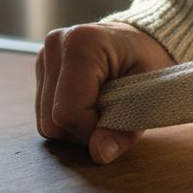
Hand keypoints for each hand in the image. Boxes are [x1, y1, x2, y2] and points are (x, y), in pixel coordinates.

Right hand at [35, 22, 173, 162]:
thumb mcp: (150, 94)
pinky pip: (46, 114)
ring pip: (46, 122)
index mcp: (81, 43)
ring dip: (76, 127)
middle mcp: (55, 45)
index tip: (117, 122)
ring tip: (102, 108)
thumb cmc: (150, 61)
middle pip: (52, 121)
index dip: (91, 131)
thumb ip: (125, 127)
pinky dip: (69, 119)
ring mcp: (44, 56)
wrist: (142, 39)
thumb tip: (100, 154)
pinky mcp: (42, 69)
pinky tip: (89, 104)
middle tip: (112, 115)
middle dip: (84, 131)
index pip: (68, 112)